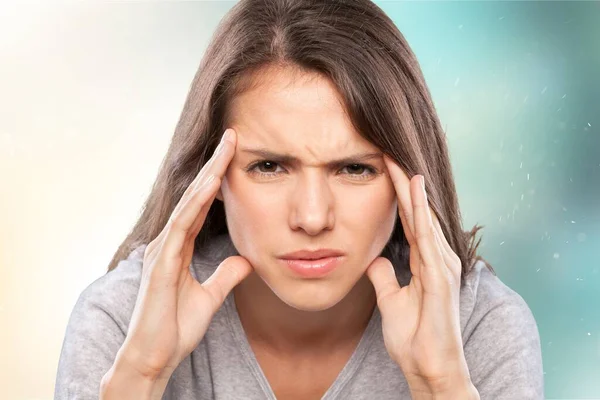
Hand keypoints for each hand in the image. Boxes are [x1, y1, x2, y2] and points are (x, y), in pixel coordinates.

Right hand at [118, 128, 252, 380]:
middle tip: (232, 137)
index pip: (202, 205)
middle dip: (214, 165)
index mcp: (179, 247)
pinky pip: (182, 226)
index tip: (235, 156)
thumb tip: (245, 259)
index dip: (218, 180)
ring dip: (208, 174)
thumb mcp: (210, 297)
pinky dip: (196, 203)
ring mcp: (163, 251)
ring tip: (226, 148)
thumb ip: (225, 276)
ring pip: (189, 203)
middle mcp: (169, 242)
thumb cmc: (175, 328)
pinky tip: (210, 184)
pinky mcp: (162, 264)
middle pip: (195, 196)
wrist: (155, 356)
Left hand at [365, 155, 472, 395]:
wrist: (428, 366)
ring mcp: (442, 265)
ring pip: (424, 217)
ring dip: (411, 189)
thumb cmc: (415, 338)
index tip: (384, 170)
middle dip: (404, 183)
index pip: (409, 221)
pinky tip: (414, 190)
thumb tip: (373, 260)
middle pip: (418, 213)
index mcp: (426, 262)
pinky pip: (427, 236)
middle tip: (388, 152)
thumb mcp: (391, 300)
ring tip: (397, 160)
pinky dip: (420, 211)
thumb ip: (384, 277)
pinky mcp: (441, 275)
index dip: (398, 195)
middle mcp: (438, 258)